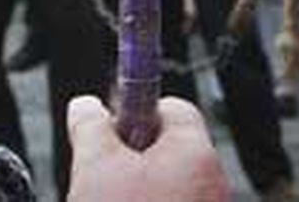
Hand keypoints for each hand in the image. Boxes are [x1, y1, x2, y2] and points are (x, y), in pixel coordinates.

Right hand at [66, 95, 229, 201]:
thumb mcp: (94, 165)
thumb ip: (91, 126)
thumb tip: (86, 106)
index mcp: (195, 154)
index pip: (171, 107)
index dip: (133, 111)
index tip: (108, 130)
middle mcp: (213, 185)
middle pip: (167, 151)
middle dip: (130, 160)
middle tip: (100, 179)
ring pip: (166, 190)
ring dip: (135, 194)